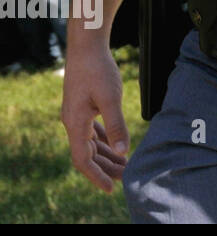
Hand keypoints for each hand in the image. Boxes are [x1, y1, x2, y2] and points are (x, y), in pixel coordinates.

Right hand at [61, 40, 129, 193]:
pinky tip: (115, 147)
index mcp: (75, 124)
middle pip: (87, 155)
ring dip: (106, 156)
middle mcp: (72, 123)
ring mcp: (77, 115)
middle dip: (105, 169)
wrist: (86, 47)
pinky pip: (92, 132)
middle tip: (125, 178)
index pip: (82, 160)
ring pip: (90, 144)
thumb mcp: (111, 98)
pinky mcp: (83, 107)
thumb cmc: (99, 70)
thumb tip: (123, 151)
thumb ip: (116, 125)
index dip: (96, 176)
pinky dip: (104, 142)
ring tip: (124, 166)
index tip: (110, 189)